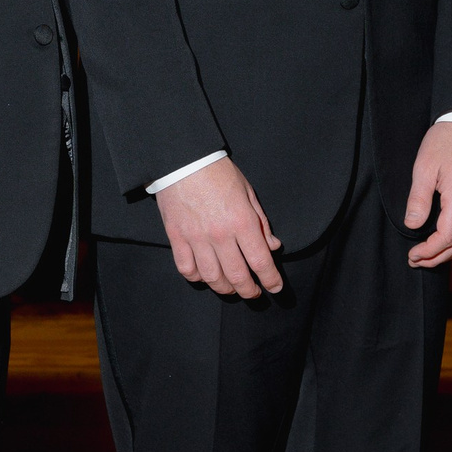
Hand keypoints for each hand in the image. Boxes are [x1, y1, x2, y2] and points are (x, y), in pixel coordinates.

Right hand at [155, 160, 282, 297]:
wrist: (183, 159)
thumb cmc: (217, 172)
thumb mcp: (247, 192)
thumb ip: (260, 221)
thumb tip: (272, 245)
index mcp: (241, 221)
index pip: (261, 261)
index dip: (271, 279)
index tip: (275, 287)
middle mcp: (220, 234)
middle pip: (237, 276)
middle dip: (249, 291)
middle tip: (254, 293)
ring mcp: (196, 238)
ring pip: (212, 278)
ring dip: (225, 288)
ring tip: (231, 287)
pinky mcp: (177, 238)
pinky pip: (187, 268)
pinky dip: (197, 277)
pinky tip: (205, 275)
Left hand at [405, 121, 451, 266]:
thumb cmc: (445, 140)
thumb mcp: (424, 168)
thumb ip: (418, 200)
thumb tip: (412, 225)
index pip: (446, 238)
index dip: (428, 252)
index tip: (413, 255)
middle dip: (437, 258)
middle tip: (417, 261)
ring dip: (451, 252)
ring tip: (430, 256)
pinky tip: (448, 240)